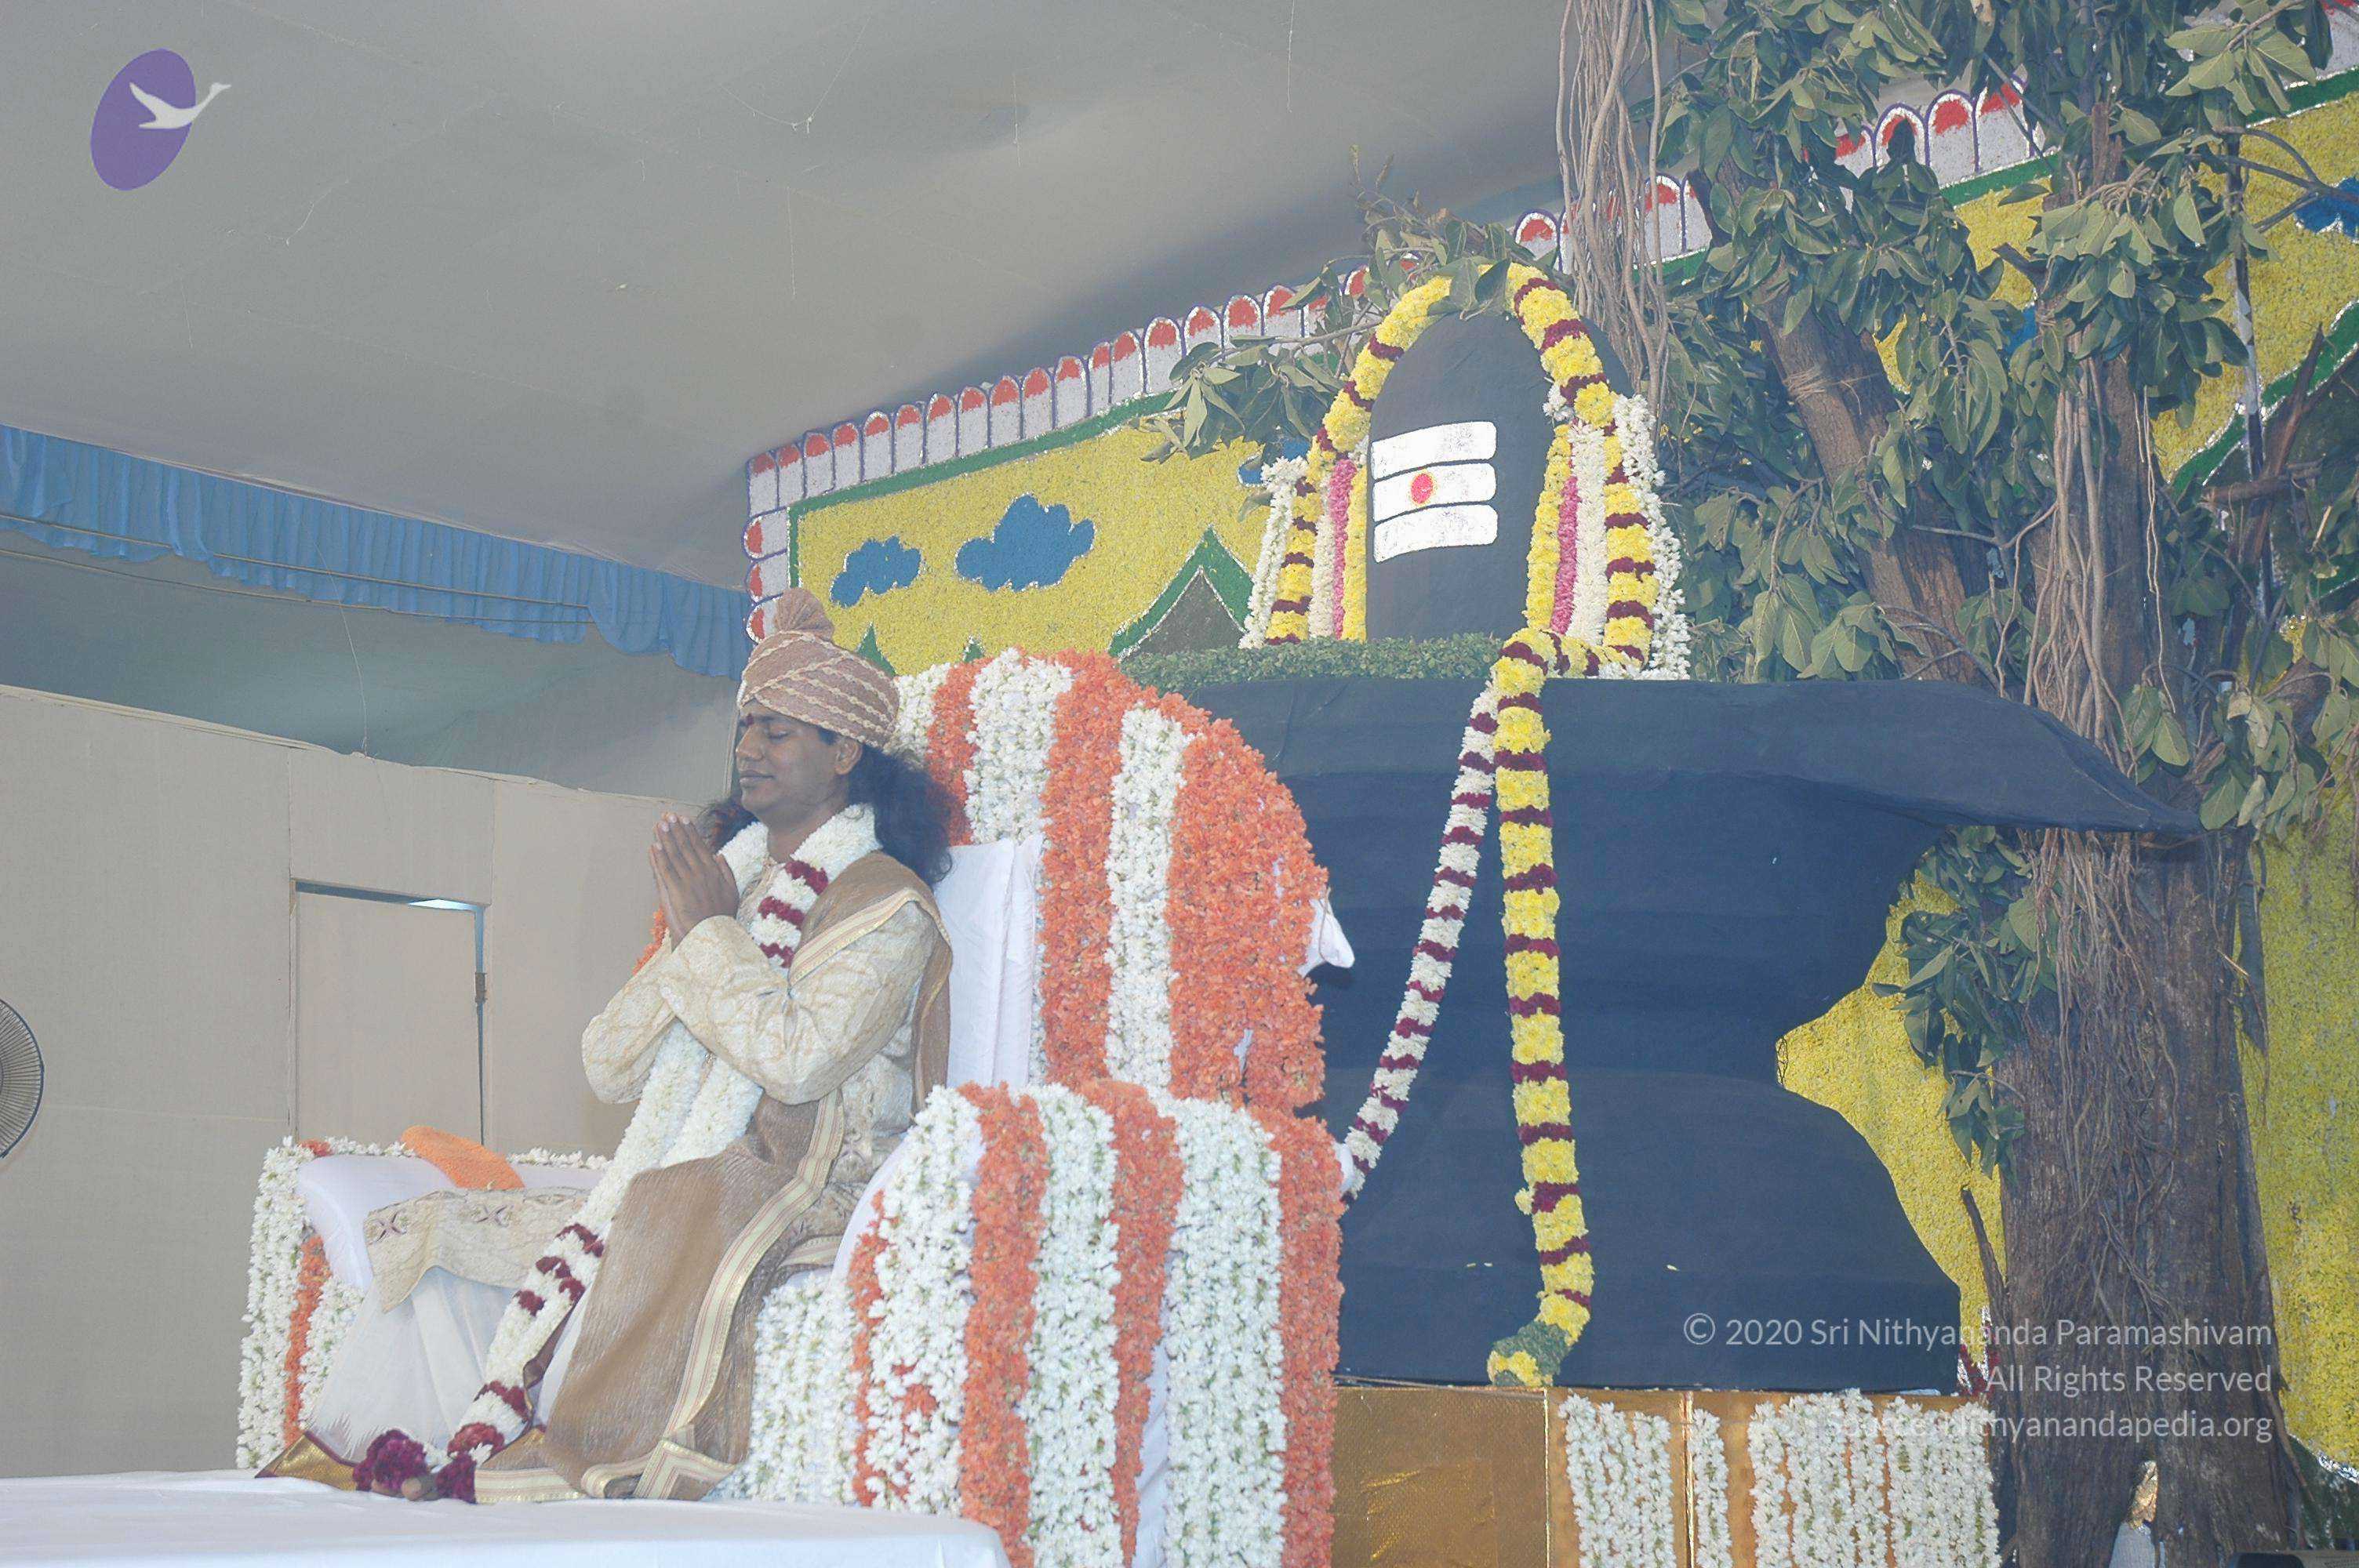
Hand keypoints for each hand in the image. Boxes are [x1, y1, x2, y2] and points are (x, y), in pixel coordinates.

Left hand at [648, 814, 740, 938]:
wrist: (713, 937)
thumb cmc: (722, 918)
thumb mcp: (732, 893)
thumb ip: (726, 872)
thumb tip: (719, 855)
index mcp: (714, 872)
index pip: (700, 847)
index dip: (691, 832)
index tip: (684, 819)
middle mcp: (701, 873)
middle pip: (686, 847)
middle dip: (676, 829)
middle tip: (668, 815)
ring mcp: (688, 881)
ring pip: (675, 855)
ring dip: (666, 838)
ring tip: (659, 824)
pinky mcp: (676, 891)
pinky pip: (666, 871)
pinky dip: (659, 857)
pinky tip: (654, 846)